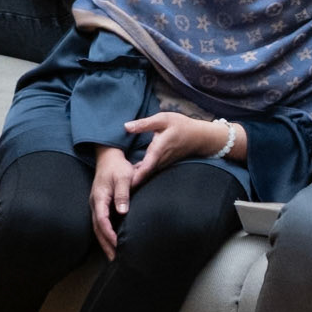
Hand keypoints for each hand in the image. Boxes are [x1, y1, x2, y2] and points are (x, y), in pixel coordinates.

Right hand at [89, 147, 135, 259]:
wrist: (108, 157)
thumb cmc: (117, 167)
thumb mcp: (123, 177)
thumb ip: (123, 194)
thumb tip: (122, 212)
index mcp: (99, 198)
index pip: (102, 220)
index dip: (109, 234)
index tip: (117, 245)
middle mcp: (95, 203)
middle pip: (97, 228)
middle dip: (105, 244)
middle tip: (114, 258)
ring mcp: (96, 204)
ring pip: (98, 227)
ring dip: (104, 241)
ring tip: (113, 255)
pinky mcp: (100, 204)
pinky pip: (101, 222)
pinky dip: (105, 233)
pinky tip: (112, 241)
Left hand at [122, 111, 245, 187]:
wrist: (200, 137)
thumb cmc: (182, 126)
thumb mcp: (163, 119)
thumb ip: (144, 124)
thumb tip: (125, 127)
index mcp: (158, 150)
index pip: (144, 167)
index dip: (134, 176)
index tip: (121, 185)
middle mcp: (160, 161)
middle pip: (142, 175)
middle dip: (128, 183)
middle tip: (111, 192)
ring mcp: (161, 164)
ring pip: (145, 176)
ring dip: (132, 181)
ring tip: (114, 189)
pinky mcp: (162, 165)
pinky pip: (148, 173)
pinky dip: (138, 176)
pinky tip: (126, 180)